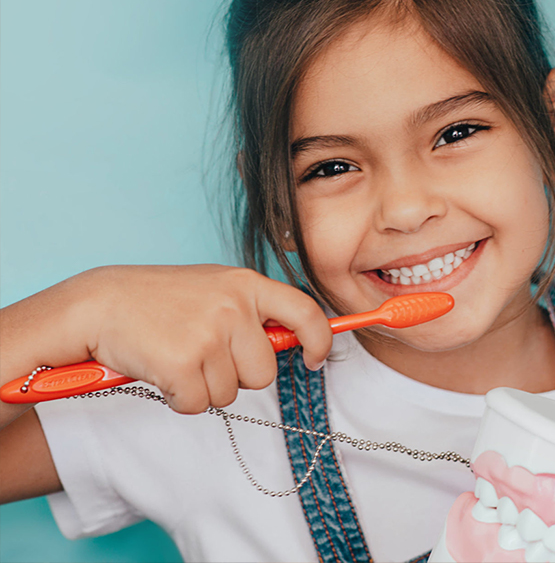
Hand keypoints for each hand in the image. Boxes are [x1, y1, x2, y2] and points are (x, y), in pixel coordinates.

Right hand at [84, 265, 331, 413]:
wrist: (100, 304)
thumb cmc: (159, 300)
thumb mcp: (215, 290)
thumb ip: (253, 311)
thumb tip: (297, 341)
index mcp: (247, 284)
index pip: (305, 312)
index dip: (319, 340)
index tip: (314, 358)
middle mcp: (234, 306)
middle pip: (263, 373)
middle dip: (236, 376)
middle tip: (202, 354)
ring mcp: (210, 334)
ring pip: (229, 394)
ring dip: (202, 387)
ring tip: (176, 356)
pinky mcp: (184, 363)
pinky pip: (197, 404)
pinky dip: (178, 398)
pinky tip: (162, 370)